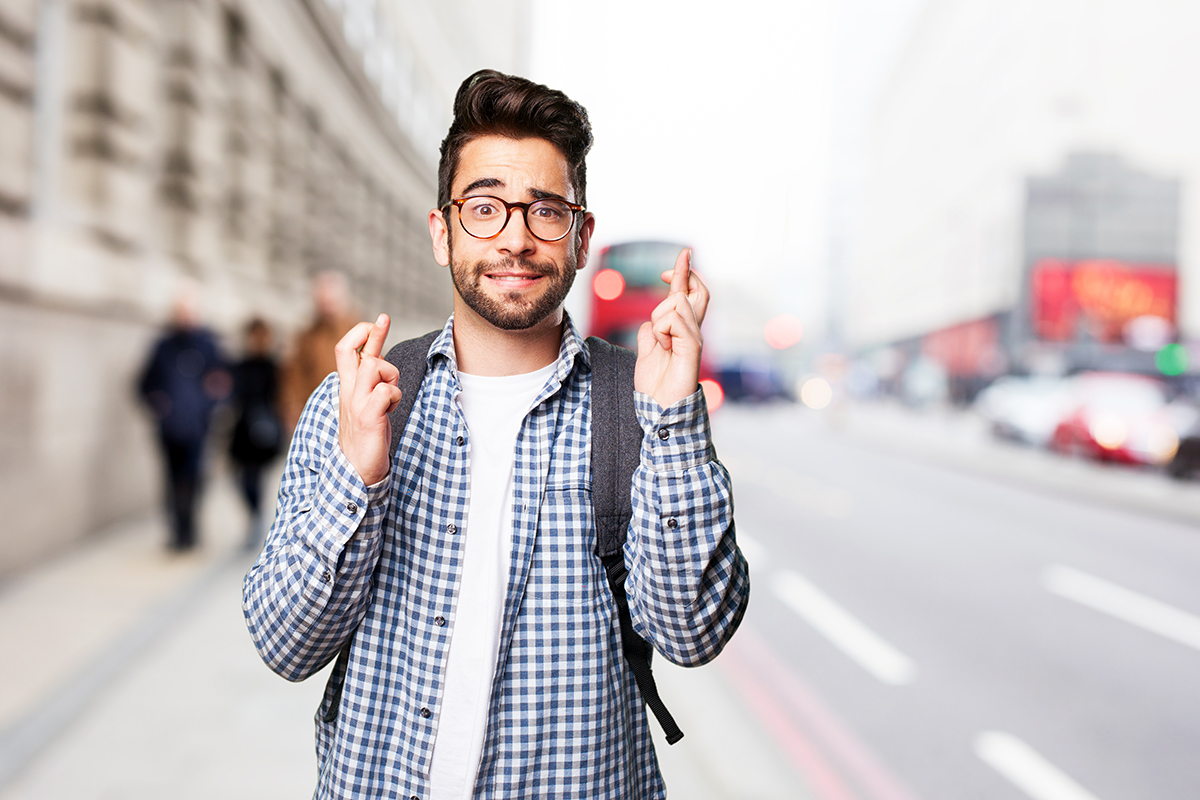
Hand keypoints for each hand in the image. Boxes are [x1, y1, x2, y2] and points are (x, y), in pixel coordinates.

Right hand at [335, 314, 401, 484]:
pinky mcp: (367, 418)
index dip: (359, 333)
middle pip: (352, 351)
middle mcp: (348, 391)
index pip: (344, 350)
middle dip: (373, 332)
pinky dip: (393, 395)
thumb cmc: (366, 437)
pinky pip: (384, 392)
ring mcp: (356, 404)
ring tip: (392, 395)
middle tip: (384, 317)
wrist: (356, 471)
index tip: (376, 322)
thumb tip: (378, 361)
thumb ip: (370, 383)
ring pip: (373, 367)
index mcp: (346, 387)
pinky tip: (391, 408)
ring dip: (390, 374)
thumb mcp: (365, 404)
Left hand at [634, 249, 709, 409]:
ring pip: (675, 303)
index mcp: (682, 331)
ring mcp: (694, 338)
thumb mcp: (648, 350)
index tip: (675, 263)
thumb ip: (651, 332)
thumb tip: (650, 321)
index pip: (688, 295)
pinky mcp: (693, 347)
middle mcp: (693, 331)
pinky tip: (664, 348)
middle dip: (682, 274)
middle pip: (696, 291)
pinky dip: (662, 331)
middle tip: (665, 272)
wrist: (661, 408)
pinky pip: (674, 321)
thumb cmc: (656, 384)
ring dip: (658, 318)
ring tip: (660, 343)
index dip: (684, 274)